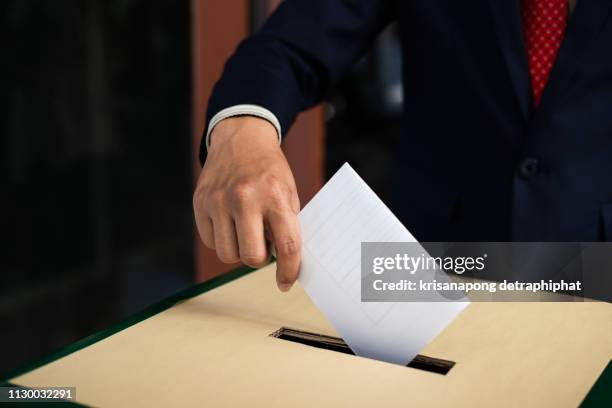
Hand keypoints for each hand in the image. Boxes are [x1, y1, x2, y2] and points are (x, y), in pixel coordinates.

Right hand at [193, 116, 301, 290]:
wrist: (240, 139)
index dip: (288, 271)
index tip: (285, 282)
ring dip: (239, 250)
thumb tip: (286, 265)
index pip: (286, 245)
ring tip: (245, 230)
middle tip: (263, 245)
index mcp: (275, 196)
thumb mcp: (288, 192)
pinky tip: (229, 221)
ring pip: (228, 255)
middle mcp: (245, 198)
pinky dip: (222, 239)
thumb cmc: (269, 171)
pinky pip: (211, 242)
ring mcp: (219, 201)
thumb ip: (287, 226)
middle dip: (259, 259)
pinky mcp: (200, 203)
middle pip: (252, 258)